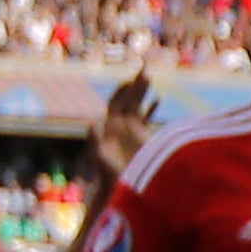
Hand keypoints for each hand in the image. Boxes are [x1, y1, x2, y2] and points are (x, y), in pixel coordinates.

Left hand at [84, 68, 158, 185]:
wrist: (116, 185)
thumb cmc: (107, 174)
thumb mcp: (100, 157)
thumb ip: (97, 140)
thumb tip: (93, 123)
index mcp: (111, 125)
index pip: (117, 103)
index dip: (123, 91)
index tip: (130, 80)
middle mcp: (119, 124)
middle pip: (128, 99)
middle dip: (136, 83)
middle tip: (144, 66)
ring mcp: (129, 129)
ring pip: (137, 105)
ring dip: (143, 91)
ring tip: (149, 76)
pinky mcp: (139, 136)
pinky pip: (145, 117)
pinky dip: (150, 107)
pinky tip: (158, 98)